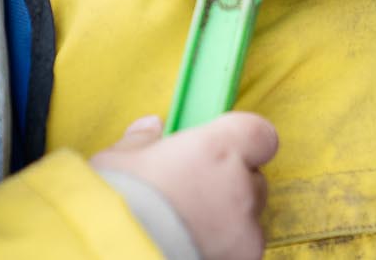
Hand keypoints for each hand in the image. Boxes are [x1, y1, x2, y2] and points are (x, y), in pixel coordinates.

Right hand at [92, 113, 278, 259]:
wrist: (115, 253)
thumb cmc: (116, 203)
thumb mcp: (118, 161)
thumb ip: (143, 142)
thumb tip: (151, 129)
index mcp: (219, 148)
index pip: (260, 135)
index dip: (242, 141)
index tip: (220, 146)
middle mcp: (240, 185)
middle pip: (254, 179)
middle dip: (232, 184)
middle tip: (194, 193)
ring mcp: (244, 228)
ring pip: (249, 218)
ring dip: (229, 219)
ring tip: (188, 227)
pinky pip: (241, 249)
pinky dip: (225, 249)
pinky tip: (192, 248)